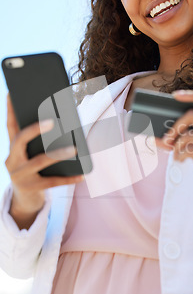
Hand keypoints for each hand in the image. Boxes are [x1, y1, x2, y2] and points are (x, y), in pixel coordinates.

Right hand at [5, 95, 82, 228]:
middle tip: (52, 121)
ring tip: (75, 148)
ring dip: (58, 153)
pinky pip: (53, 182)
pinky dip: (69, 178)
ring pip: (40, 161)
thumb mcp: (32, 155)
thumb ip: (39, 141)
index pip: (10, 125)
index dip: (10, 109)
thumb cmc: (33, 171)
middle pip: (20, 140)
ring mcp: (20, 175)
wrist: (24, 201)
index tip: (12, 92)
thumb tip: (61, 122)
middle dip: (35, 129)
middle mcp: (12, 160)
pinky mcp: (32, 189)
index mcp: (13, 148)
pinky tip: (82, 175)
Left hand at [156, 88, 192, 224]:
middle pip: (191, 114)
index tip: (174, 96)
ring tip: (175, 154)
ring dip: (175, 146)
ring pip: (188, 135)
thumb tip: (157, 138)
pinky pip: (189, 150)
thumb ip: (187, 139)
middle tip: (167, 139)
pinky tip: (180, 160)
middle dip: (174, 126)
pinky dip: (179, 155)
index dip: (191, 93)